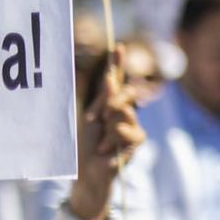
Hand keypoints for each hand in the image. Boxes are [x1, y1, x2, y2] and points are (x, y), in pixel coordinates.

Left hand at [70, 44, 144, 219]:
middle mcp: (121, 111)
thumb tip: (110, 78)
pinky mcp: (136, 141)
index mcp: (107, 104)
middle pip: (124, 93)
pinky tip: (106, 148)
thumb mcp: (89, 118)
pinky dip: (115, 137)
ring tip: (100, 141)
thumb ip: (101, 99)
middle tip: (97, 119)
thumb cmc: (84, 147)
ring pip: (125, 112)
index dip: (118, 63)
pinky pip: (129, 130)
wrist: (86, 173)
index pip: (115, 80)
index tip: (118, 46)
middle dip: (110, 103)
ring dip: (109, 126)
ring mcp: (131, 125)